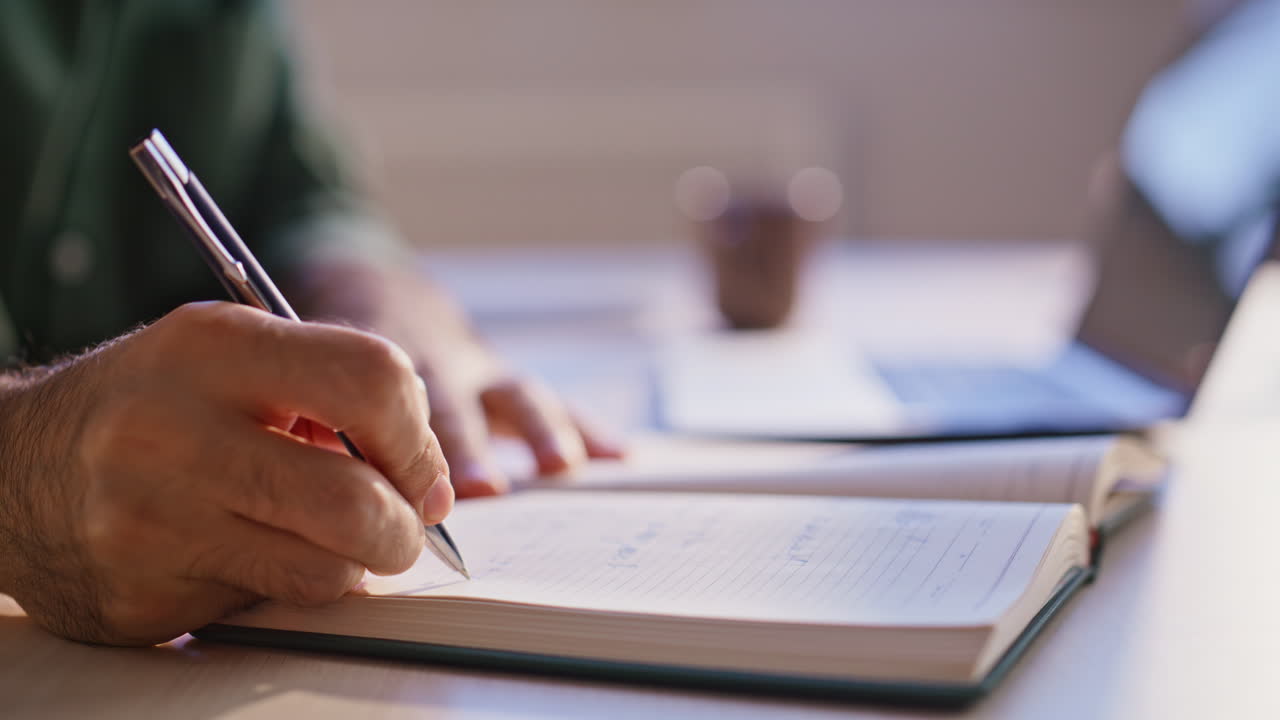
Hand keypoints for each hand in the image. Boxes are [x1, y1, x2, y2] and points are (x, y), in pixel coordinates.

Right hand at [0, 302, 450, 644]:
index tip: (421, 471)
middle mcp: (173, 432)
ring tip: (326, 539)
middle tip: (402, 528)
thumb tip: (426, 476)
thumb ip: (328, 391)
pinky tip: (249, 554)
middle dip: (405, 528)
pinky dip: (280, 586)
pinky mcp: (140, 597)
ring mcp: (149, 523)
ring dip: (352, 565)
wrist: (13, 466)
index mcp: (212, 348)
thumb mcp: (228, 354)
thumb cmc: (153, 403)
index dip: (419, 437)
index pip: (372, 380)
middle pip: (355, 502)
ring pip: (322, 572)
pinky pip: (264, 606)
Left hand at [289, 262, 623, 496]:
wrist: (383, 292)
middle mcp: (437, 361)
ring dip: (541, 431)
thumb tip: (314, 469)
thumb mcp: (316, 362)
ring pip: (515, 394)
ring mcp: (481, 368)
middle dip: (470, 445)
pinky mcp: (509, 380)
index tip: (399, 482)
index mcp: (379, 360)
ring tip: (563, 466)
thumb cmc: (339, 350)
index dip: (392, 441)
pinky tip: (621, 455)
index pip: (384, 401)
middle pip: (454, 401)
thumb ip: (314, 409)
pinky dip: (587, 428)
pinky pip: (554, 402)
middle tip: (485, 487)